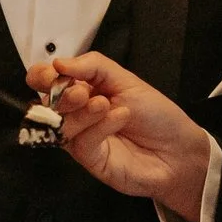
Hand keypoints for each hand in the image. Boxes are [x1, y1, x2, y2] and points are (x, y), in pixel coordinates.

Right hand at [26, 52, 211, 221]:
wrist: (178, 149)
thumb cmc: (156, 114)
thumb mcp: (126, 80)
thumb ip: (93, 66)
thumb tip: (58, 62)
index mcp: (82, 90)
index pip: (46, 81)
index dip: (42, 76)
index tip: (52, 72)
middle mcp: (76, 114)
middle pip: (46, 104)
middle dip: (59, 94)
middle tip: (81, 92)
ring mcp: (81, 138)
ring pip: (61, 124)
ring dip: (81, 112)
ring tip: (105, 104)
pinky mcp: (90, 159)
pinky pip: (81, 142)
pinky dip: (98, 127)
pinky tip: (119, 117)